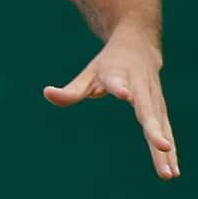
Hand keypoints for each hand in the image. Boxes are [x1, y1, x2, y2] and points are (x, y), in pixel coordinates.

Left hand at [44, 24, 178, 178]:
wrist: (138, 47)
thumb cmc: (108, 65)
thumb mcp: (88, 74)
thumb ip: (71, 89)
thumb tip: (47, 93)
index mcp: (118, 76)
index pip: (118, 83)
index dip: (119, 88)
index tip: (124, 95)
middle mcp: (140, 89)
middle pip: (147, 110)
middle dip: (154, 128)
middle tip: (162, 145)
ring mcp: (154, 100)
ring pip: (161, 125)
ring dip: (165, 149)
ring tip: (168, 173)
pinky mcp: (160, 110)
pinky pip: (165, 131)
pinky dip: (170, 152)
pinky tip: (172, 171)